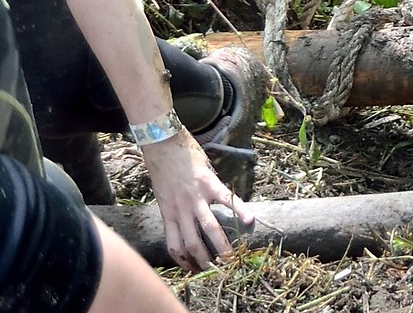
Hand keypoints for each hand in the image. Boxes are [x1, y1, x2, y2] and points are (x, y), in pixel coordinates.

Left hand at [141, 128, 251, 269]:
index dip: (185, 261)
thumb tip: (187, 220)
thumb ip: (174, 208)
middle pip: (193, 243)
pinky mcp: (209, 183)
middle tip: (216, 269)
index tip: (194, 268)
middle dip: (205, 260)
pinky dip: (239, 210)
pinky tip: (249, 220)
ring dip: (221, 245)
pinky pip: (227, 200)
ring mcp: (196, 197)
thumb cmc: (162, 168)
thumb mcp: (163, 195)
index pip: (175, 246)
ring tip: (231, 256)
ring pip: (209, 228)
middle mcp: (181, 210)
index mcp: (168, 214)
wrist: (162, 144)